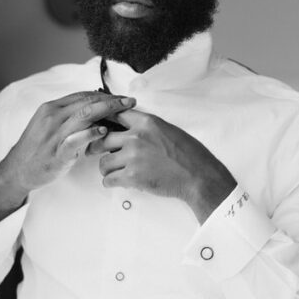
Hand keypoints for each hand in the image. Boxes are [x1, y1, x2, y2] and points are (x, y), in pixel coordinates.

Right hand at [0, 91, 135, 223]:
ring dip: (108, 111)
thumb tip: (95, 111)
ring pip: (84, 115)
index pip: (83, 95)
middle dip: (112, 100)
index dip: (105, 95)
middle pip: (87, 102)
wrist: (18, 169)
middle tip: (131, 101)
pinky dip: (91, 133)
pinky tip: (104, 131)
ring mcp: (54, 134)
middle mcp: (52, 117)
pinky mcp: (57, 152)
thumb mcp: (51, 126)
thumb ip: (70, 117)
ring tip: (125, 111)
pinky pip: (75, 139)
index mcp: (51, 108)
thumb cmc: (38, 148)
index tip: (121, 97)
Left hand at [87, 109, 236, 223]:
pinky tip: (116, 182)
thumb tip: (132, 131)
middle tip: (99, 153)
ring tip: (113, 172)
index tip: (101, 127)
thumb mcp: (169, 130)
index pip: (117, 115)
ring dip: (106, 168)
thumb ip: (148, 128)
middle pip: (103, 139)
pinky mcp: (132, 176)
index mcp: (147, 122)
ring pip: (103, 162)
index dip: (106, 121)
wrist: (198, 176)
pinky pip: (109, 180)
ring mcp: (133, 157)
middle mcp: (137, 137)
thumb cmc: (189, 154)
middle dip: (99, 148)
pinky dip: (110, 182)